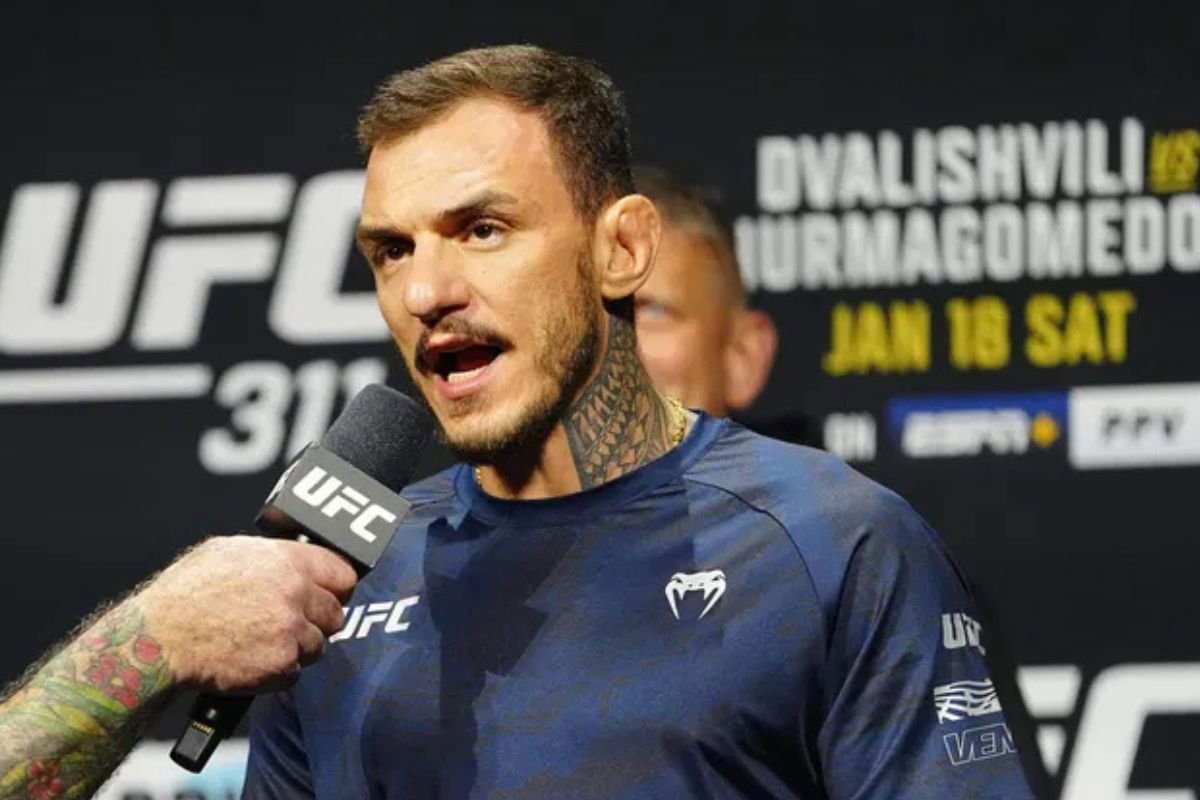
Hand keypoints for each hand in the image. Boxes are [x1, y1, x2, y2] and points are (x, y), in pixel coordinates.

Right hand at [134, 536, 356, 692]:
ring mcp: (290, 631)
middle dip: (318, 621)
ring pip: (318, 645)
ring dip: (297, 649)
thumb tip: (296, 558)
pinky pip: (296, 673)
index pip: (343, 573)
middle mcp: (294, 593)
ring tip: (263, 643)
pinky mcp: (280, 666)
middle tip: (293, 624)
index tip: (334, 594)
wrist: (157, 640)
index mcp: (286, 561)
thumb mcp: (227, 551)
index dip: (338, 587)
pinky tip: (253, 660)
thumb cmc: (184, 595)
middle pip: (336, 614)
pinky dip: (278, 672)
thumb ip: (271, 556)